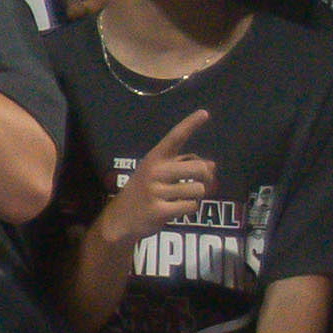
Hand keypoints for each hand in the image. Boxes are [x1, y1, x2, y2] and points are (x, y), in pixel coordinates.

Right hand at [93, 110, 214, 247]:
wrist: (119, 220)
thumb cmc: (143, 193)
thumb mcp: (157, 174)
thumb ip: (184, 166)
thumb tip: (212, 166)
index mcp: (154, 158)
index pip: (175, 137)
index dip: (191, 124)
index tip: (205, 113)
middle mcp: (154, 171)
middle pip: (199, 169)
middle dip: (206, 178)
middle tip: (200, 183)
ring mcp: (155, 191)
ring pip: (198, 190)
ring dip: (194, 196)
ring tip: (179, 198)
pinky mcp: (159, 210)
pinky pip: (191, 206)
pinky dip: (188, 209)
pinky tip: (174, 209)